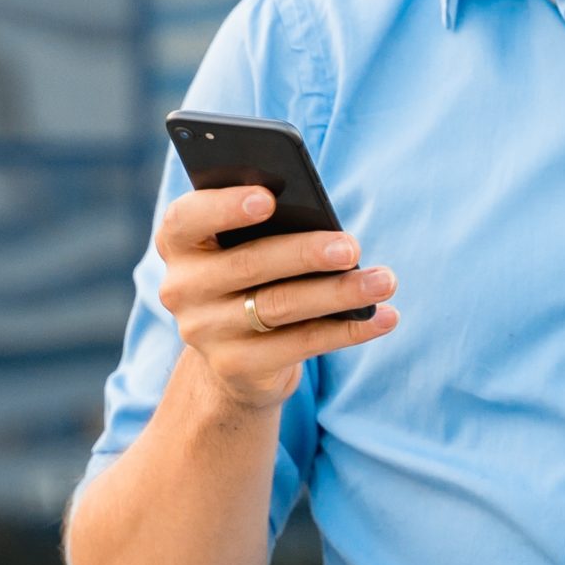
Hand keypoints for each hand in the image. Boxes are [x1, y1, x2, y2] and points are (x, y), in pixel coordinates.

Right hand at [154, 185, 400, 412]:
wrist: (236, 356)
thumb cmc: (254, 277)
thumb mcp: (247, 247)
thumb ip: (267, 228)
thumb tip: (324, 222)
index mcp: (179, 243)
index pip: (187, 219)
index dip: (225, 207)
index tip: (268, 197)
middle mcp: (182, 288)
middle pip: (248, 265)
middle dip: (305, 253)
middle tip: (352, 247)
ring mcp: (205, 331)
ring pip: (280, 306)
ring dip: (339, 292)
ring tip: (385, 280)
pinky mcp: (237, 366)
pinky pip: (302, 345)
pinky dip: (348, 330)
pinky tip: (384, 317)